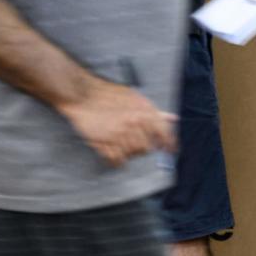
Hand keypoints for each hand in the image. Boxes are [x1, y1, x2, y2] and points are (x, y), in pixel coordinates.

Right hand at [58, 79, 176, 166]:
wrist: (83, 94)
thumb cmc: (109, 95)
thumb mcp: (135, 98)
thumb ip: (154, 111)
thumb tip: (172, 118)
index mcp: (144, 112)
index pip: (164, 134)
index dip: (169, 145)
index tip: (171, 151)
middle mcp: (134, 124)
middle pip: (146, 149)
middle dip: (142, 148)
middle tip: (134, 143)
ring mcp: (119, 134)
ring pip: (132, 155)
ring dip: (128, 153)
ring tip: (121, 145)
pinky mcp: (105, 143)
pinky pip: (117, 160)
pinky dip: (117, 160)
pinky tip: (114, 154)